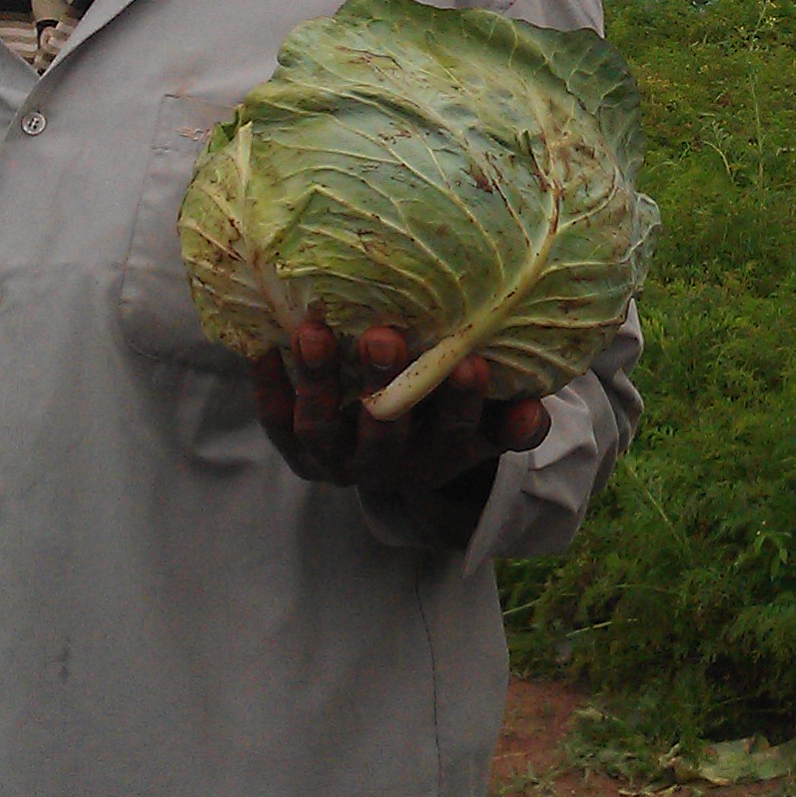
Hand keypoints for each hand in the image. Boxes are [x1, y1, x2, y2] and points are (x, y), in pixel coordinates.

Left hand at [249, 319, 550, 494]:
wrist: (391, 446)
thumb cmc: (447, 414)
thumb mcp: (486, 422)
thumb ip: (513, 419)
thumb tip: (532, 412)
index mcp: (439, 456)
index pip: (455, 432)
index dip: (463, 403)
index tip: (472, 364)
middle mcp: (385, 465)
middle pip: (382, 429)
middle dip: (384, 383)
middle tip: (384, 334)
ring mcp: (336, 459)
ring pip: (320, 428)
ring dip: (317, 381)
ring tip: (312, 331)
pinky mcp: (297, 450)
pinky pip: (277, 422)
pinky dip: (269, 388)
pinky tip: (263, 347)